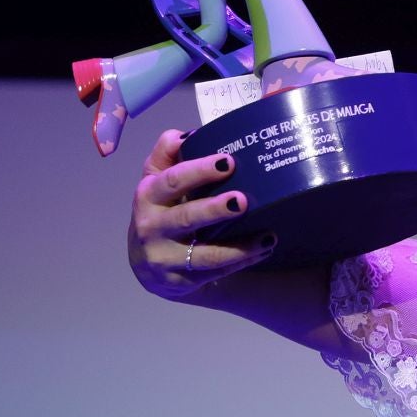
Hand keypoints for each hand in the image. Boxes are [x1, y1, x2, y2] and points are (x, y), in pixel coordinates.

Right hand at [128, 129, 273, 298]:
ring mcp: (163, 258)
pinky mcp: (179, 282)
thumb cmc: (162, 209)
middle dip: (215, 209)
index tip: (228, 161)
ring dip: (238, 247)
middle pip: (186, 217)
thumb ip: (168, 154)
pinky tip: (263, 249)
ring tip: (268, 236)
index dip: (199, 170)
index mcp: (147, 196)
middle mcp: (150, 227)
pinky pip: (214, 272)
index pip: (171, 180)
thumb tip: (187, 134)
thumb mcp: (157, 180)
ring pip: (203, 254)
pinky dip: (241, 261)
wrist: (147, 262)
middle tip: (243, 200)